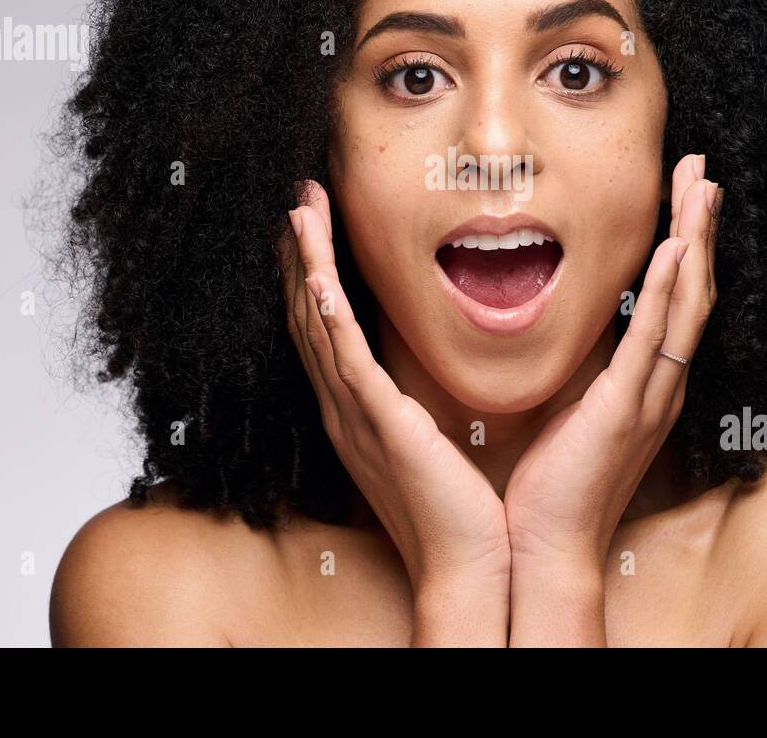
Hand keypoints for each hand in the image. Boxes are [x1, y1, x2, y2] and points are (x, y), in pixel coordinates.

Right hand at [276, 180, 510, 605]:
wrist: (468, 566)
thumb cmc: (458, 508)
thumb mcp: (431, 441)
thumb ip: (420, 402)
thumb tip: (433, 370)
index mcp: (358, 410)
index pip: (325, 329)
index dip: (314, 274)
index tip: (315, 226)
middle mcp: (344, 407)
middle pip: (308, 317)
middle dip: (300, 255)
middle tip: (298, 199)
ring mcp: (355, 414)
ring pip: (317, 324)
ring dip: (306, 263)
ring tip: (300, 210)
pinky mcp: (378, 422)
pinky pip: (344, 357)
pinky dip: (326, 311)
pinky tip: (317, 272)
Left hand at [503, 154, 722, 572]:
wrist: (547, 548)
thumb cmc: (553, 485)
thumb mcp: (573, 411)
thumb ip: (584, 369)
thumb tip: (573, 327)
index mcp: (647, 384)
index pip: (676, 300)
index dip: (685, 244)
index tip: (684, 194)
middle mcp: (660, 385)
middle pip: (694, 290)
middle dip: (699, 226)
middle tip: (701, 170)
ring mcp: (649, 396)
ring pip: (686, 304)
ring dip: (695, 240)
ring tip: (700, 186)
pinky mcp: (624, 408)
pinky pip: (654, 340)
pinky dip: (670, 291)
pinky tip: (678, 247)